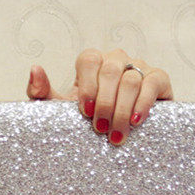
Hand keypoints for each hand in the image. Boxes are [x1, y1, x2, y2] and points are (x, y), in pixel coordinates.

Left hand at [28, 48, 173, 140]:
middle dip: (105, 102)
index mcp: (93, 63)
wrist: (122, 132)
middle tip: (100, 129)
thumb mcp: (62, 110)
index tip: (86, 112)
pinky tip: (136, 121)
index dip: (88, 85)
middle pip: (111, 70)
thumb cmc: (90, 118)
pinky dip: (144, 102)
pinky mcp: (159, 80)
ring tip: (116, 134)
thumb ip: (42, 93)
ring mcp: (139, 67)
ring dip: (122, 109)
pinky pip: (153, 83)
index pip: (89, 60)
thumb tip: (35, 69)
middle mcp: (116, 60)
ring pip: (131, 79)